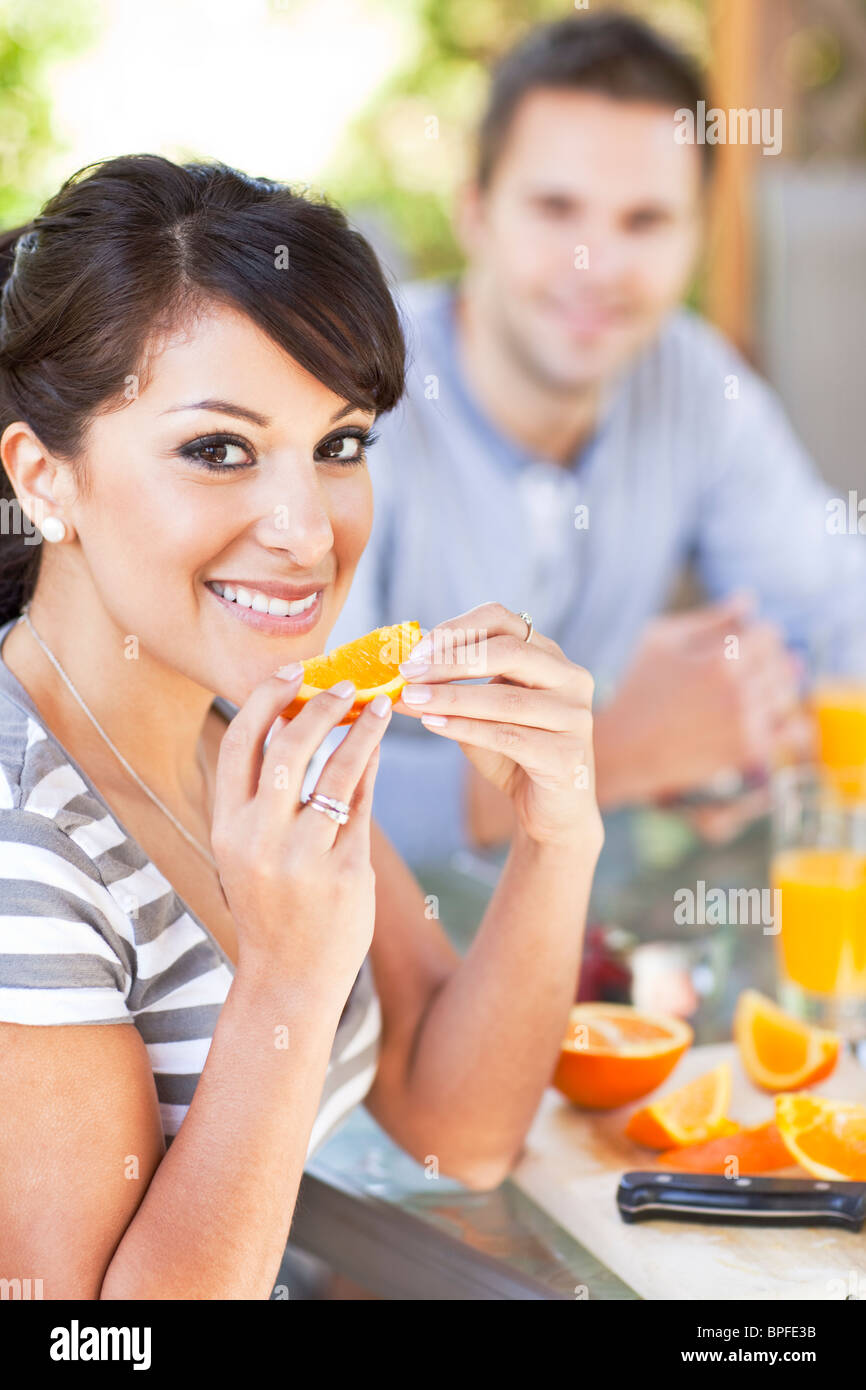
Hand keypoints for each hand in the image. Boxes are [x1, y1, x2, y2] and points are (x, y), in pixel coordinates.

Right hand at [209, 670, 391, 999]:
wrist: (288, 980)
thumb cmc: (272, 905)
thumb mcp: (250, 850)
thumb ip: (268, 795)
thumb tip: (300, 721)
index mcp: (227, 827)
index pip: (240, 743)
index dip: (266, 699)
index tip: (292, 671)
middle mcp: (258, 839)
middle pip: (289, 747)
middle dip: (321, 705)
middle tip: (347, 685)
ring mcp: (301, 858)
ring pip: (337, 771)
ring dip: (361, 730)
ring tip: (379, 707)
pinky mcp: (344, 874)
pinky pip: (363, 806)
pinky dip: (372, 769)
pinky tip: (380, 750)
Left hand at [393, 602, 601, 850]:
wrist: (550, 811)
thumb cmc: (512, 754)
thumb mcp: (475, 714)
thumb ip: (444, 691)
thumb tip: (395, 673)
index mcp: (549, 656)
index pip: (503, 621)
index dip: (457, 629)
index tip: (415, 649)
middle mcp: (571, 678)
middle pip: (509, 652)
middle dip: (451, 660)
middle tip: (408, 672)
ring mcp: (574, 716)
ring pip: (506, 699)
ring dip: (451, 697)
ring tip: (411, 698)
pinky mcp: (567, 754)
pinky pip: (509, 736)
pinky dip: (467, 728)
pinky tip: (434, 725)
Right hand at [593, 594, 808, 807]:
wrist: (623, 748)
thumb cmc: (638, 687)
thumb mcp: (662, 640)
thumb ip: (710, 618)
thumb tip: (749, 599)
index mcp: (720, 659)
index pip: (770, 634)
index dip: (758, 636)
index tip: (746, 645)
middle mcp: (739, 691)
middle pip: (781, 663)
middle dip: (767, 663)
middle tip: (747, 672)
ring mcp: (746, 723)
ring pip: (788, 694)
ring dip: (776, 690)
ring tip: (752, 694)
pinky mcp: (748, 751)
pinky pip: (794, 731)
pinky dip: (791, 723)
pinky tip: (773, 719)